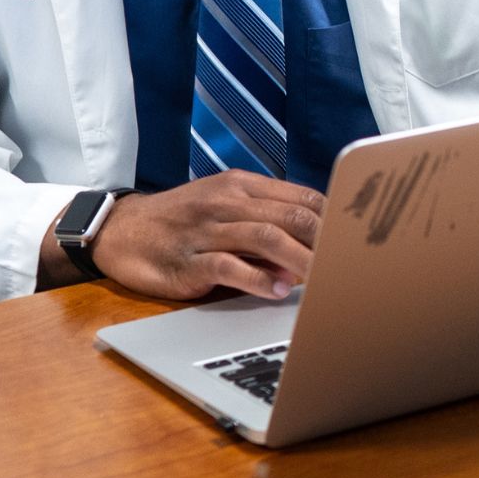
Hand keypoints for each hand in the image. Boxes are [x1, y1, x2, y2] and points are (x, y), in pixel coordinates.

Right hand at [41, 171, 324, 301]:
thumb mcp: (224, 206)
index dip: (334, 220)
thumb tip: (313, 247)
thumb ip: (265, 220)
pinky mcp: (189, 261)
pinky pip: (229, 267)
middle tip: (349, 266)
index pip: (301, 197)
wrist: (121, 231)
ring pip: (265, 238)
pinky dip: (257, 280)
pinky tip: (276, 292)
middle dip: (326, 242)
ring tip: (322, 281)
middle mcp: (227, 202)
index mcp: (241, 185)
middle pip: (290, 216)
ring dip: (300, 260)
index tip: (357, 241)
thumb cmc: (182, 222)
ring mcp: (207, 230)